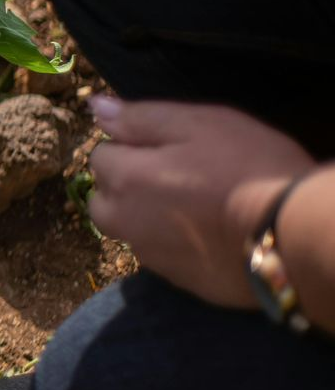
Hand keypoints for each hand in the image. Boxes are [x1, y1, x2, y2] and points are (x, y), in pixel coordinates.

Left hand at [87, 96, 313, 308]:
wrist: (294, 235)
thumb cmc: (249, 168)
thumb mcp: (198, 124)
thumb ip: (140, 117)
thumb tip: (96, 107)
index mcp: (126, 179)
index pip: (100, 156)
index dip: (130, 147)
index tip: (166, 148)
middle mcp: (126, 222)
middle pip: (103, 200)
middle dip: (123, 187)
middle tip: (173, 177)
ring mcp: (153, 257)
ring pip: (130, 231)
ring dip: (144, 218)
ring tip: (191, 206)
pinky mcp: (181, 282)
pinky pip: (162, 256)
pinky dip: (173, 244)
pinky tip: (206, 234)